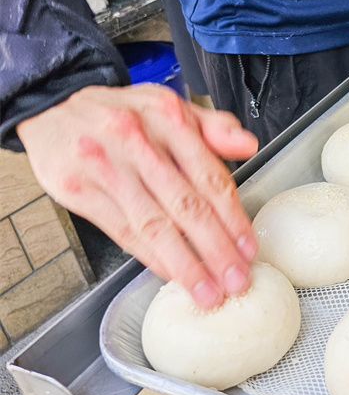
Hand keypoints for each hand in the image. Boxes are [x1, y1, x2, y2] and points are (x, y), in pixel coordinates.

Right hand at [17, 85, 259, 309]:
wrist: (53, 105)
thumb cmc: (120, 111)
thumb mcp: (169, 105)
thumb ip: (213, 126)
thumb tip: (248, 144)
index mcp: (168, 119)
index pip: (209, 177)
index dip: (232, 217)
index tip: (247, 247)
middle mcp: (137, 142)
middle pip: (186, 206)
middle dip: (216, 249)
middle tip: (235, 279)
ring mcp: (105, 167)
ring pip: (155, 224)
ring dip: (186, 263)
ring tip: (207, 289)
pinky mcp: (78, 189)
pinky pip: (123, 230)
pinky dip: (150, 256)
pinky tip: (171, 273)